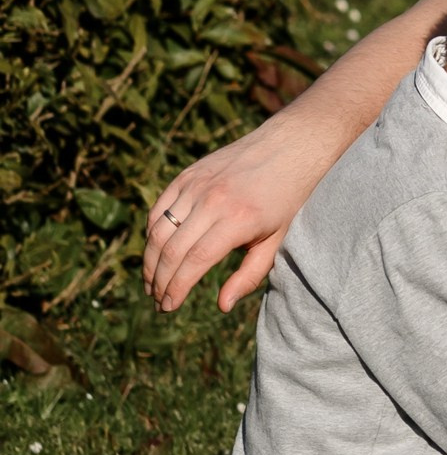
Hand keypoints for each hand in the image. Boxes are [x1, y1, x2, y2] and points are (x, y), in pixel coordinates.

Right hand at [145, 122, 309, 314]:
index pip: (194, 262)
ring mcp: (196, 184)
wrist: (288, 147)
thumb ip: (249, 276)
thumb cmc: (286, 200)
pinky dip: (151, 233)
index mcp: (237, 220)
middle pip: (170, 250)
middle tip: (158, 301)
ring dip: (149, 262)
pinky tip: (155, 252)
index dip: (177, 289)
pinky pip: (159, 209)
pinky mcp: (187, 174)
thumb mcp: (276, 241)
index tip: (169, 307)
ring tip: (152, 283)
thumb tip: (222, 306)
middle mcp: (212, 200)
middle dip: (158, 282)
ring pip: (157, 231)